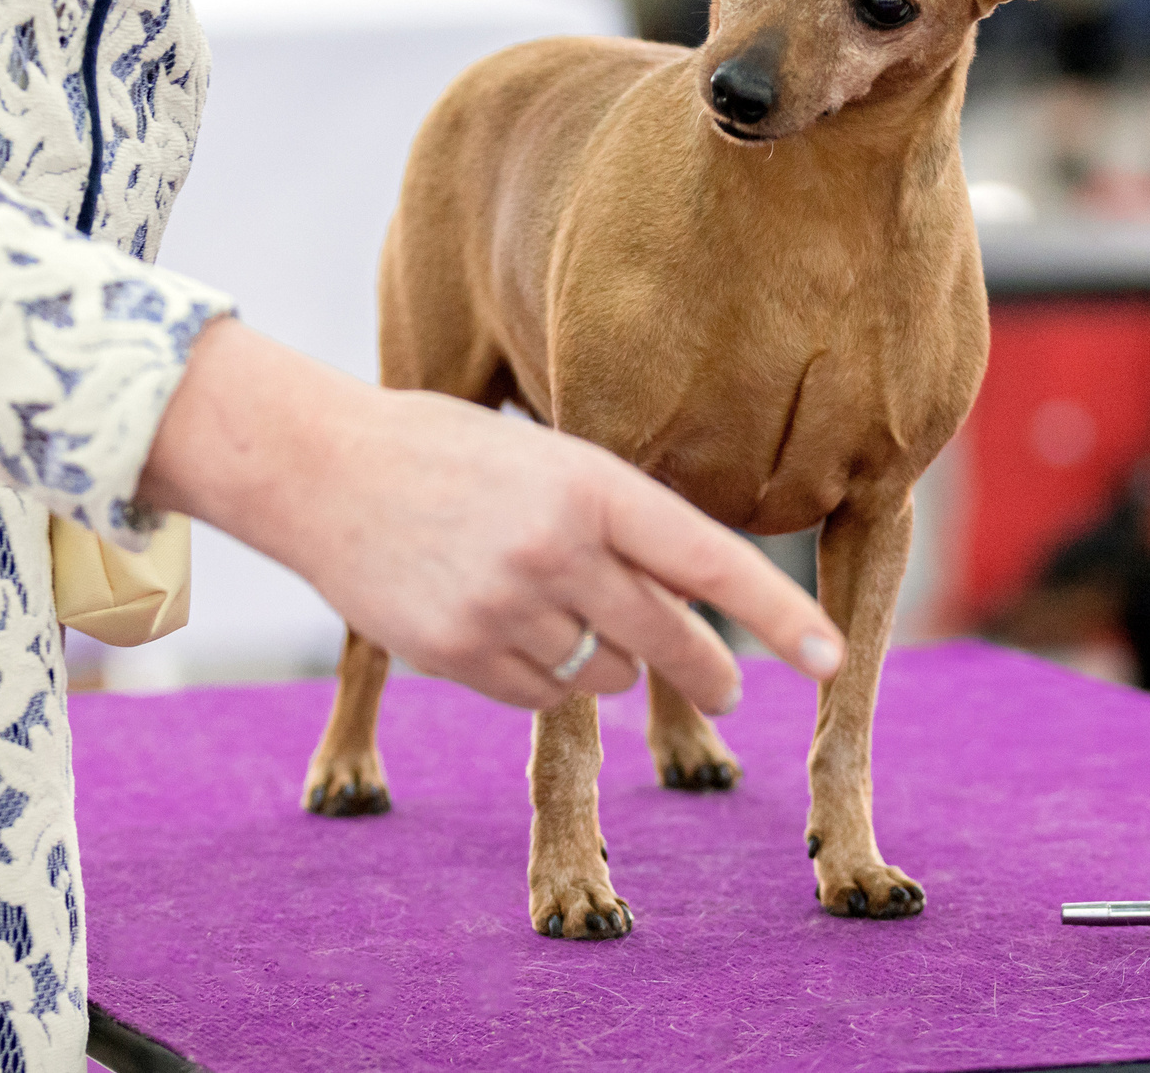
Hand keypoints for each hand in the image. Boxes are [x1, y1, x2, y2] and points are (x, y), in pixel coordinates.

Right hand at [139, 319, 846, 712]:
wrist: (319, 467)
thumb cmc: (449, 452)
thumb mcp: (546, 459)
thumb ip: (618, 524)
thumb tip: (692, 608)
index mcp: (589, 482)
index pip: (709, 559)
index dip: (778, 613)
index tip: (830, 656)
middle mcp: (555, 547)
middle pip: (667, 637)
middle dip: (707, 669)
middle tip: (729, 690)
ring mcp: (504, 606)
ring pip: (602, 674)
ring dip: (605, 662)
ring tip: (556, 608)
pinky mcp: (457, 653)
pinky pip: (538, 697)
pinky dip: (541, 680)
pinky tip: (503, 628)